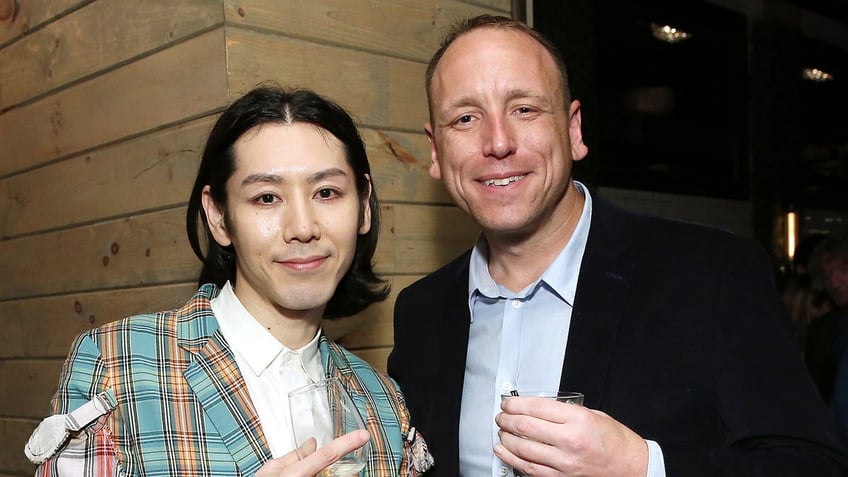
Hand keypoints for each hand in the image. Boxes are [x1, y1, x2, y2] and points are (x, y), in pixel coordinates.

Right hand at [256, 429, 369, 476]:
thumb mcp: (271, 471)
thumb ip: (294, 455)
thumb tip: (312, 444)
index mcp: (296, 475)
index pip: (327, 454)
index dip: (347, 443)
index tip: (363, 435)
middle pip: (337, 473)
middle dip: (347, 471)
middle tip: (344, 467)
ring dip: (337, 476)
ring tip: (317, 476)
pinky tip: (316, 475)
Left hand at [495, 397, 646, 476]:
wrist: (631, 467)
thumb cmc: (615, 441)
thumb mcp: (593, 415)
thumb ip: (565, 411)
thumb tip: (537, 408)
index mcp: (578, 420)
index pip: (536, 407)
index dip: (516, 404)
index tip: (508, 403)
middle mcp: (569, 441)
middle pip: (525, 426)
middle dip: (507, 419)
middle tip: (501, 415)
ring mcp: (564, 462)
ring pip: (523, 448)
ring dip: (506, 438)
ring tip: (502, 430)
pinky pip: (529, 468)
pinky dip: (512, 458)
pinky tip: (503, 450)